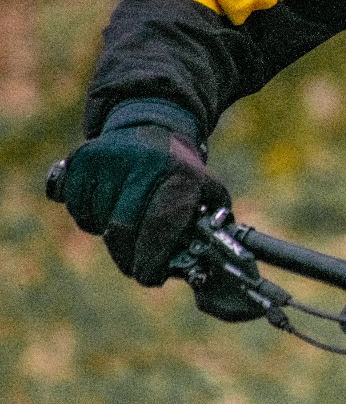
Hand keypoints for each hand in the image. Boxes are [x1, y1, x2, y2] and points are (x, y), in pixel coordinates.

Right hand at [59, 100, 228, 286]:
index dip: (153, 257)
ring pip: (98, 220)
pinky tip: (108, 203)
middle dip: (129, 256)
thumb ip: (210, 226)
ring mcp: (111, 158)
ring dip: (110, 234)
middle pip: (124, 229)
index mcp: (181, 174)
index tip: (150, 277)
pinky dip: (90, 217)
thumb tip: (203, 266)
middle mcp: (146, 162)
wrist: (153, 125)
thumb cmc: (181, 172)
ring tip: (128, 218)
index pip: (161, 224)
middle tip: (136, 267)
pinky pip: (78, 207)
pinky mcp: (83, 159)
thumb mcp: (207, 190)